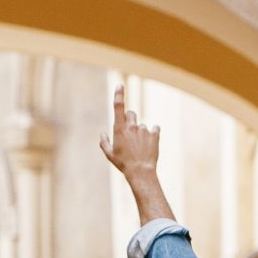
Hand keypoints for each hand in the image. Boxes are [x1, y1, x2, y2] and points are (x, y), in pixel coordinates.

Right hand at [101, 88, 176, 224]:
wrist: (141, 171)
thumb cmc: (123, 164)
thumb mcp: (109, 155)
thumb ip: (104, 142)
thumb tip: (103, 133)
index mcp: (119, 129)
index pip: (118, 107)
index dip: (119, 94)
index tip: (120, 85)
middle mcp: (132, 126)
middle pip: (131, 113)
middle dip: (130, 120)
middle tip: (130, 134)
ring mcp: (144, 129)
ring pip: (142, 125)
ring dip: (141, 132)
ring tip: (140, 148)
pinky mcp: (154, 134)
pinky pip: (154, 129)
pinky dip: (152, 134)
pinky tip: (149, 145)